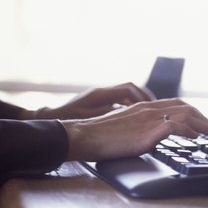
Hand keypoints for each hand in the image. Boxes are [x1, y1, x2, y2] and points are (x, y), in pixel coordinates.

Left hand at [22, 82, 153, 119]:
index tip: (150, 106)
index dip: (142, 96)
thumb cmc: (70, 119)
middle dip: (143, 96)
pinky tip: (133, 115)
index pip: (128, 88)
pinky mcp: (99, 102)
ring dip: (136, 100)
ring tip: (147, 111)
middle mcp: (102, 92)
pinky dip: (128, 105)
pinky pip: (119, 100)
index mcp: (101, 94)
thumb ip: (110, 114)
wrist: (53, 119)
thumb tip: (129, 112)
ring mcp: (101, 96)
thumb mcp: (91, 118)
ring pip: (125, 94)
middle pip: (129, 88)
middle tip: (154, 107)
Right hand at [62, 98, 207, 160]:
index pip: (177, 105)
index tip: (204, 123)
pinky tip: (196, 137)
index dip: (194, 113)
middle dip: (205, 119)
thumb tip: (155, 133)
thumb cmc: (100, 134)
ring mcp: (148, 119)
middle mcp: (149, 109)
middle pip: (186, 107)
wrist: (84, 135)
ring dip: (204, 125)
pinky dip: (189, 130)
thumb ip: (141, 125)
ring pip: (185, 115)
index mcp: (144, 107)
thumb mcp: (125, 125)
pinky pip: (174, 126)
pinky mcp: (146, 132)